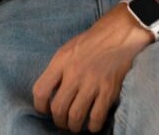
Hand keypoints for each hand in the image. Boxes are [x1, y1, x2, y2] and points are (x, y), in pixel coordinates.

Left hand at [33, 3, 153, 132]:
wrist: (119, 34)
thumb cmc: (92, 42)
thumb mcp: (67, 49)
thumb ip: (57, 70)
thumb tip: (49, 93)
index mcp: (61, 61)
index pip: (40, 90)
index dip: (39, 106)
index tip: (44, 110)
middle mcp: (74, 73)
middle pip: (58, 108)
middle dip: (58, 120)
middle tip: (62, 121)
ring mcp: (92, 83)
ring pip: (76, 116)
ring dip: (73, 126)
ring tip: (75, 125)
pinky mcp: (109, 90)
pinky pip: (97, 117)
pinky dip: (92, 126)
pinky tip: (92, 124)